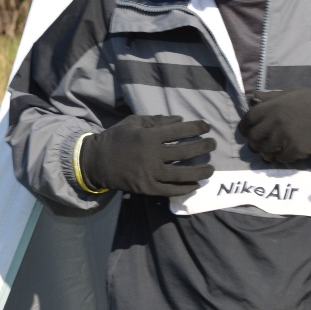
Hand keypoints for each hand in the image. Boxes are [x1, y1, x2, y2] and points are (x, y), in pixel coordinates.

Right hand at [81, 115, 214, 195]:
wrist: (97, 162)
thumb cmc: (117, 138)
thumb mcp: (134, 122)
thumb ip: (157, 120)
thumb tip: (181, 120)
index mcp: (149, 136)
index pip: (179, 130)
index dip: (196, 128)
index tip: (207, 127)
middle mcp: (152, 155)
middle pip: (185, 151)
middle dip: (203, 147)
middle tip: (213, 145)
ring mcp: (150, 173)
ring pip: (182, 174)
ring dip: (200, 171)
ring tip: (211, 169)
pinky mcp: (148, 188)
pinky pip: (171, 189)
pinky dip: (185, 188)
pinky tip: (196, 185)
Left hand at [238, 89, 310, 162]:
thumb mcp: (291, 92)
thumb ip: (270, 96)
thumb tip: (253, 97)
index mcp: (272, 107)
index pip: (248, 119)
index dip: (245, 127)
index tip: (247, 132)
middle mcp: (274, 122)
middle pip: (254, 138)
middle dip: (254, 143)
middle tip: (260, 145)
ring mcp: (284, 137)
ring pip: (265, 151)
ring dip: (267, 153)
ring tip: (272, 153)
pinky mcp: (295, 150)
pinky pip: (281, 159)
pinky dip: (281, 159)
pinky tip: (286, 155)